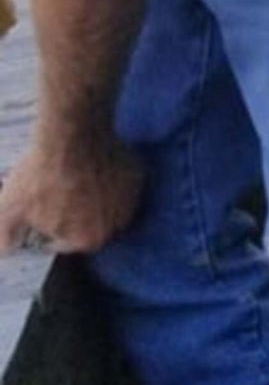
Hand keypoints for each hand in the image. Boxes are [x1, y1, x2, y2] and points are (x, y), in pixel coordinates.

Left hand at [0, 134, 144, 254]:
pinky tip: (93, 165)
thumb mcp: (10, 208)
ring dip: (94, 197)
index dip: (47, 224)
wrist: (72, 133)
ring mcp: (131, 201)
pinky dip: (109, 179)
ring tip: (75, 176)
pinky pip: (122, 185)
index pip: (63, 241)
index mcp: (87, 240)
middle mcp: (116, 228)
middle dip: (74, 213)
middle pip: (89, 226)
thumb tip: (5, 252)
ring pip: (107, 206)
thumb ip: (4, 236)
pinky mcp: (138, 178)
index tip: (40, 205)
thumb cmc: (41, 174)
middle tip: (58, 190)